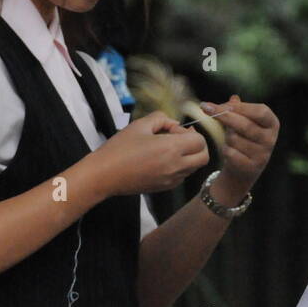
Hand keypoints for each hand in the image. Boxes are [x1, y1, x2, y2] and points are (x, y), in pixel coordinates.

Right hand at [91, 110, 208, 196]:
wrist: (104, 175)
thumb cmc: (120, 148)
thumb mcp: (140, 125)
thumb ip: (162, 118)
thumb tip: (174, 124)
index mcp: (172, 149)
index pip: (200, 141)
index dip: (189, 132)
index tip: (173, 130)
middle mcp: (176, 167)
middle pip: (204, 157)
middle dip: (197, 146)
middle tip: (180, 139)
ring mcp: (171, 180)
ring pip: (194, 167)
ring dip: (188, 156)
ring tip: (167, 149)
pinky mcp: (164, 188)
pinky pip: (182, 176)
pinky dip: (179, 167)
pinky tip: (162, 161)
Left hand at [201, 95, 278, 198]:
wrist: (245, 167)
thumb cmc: (244, 138)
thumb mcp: (243, 121)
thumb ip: (238, 109)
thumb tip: (234, 97)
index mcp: (272, 123)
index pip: (260, 111)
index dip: (241, 107)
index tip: (221, 104)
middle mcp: (270, 139)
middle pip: (245, 125)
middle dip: (224, 116)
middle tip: (205, 108)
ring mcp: (262, 154)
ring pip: (235, 139)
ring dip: (227, 137)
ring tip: (231, 140)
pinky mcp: (251, 167)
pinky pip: (231, 153)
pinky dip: (225, 150)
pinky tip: (230, 152)